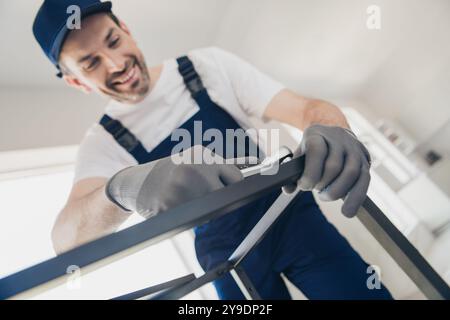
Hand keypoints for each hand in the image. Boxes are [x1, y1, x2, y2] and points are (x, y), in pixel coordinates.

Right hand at [106, 146, 242, 218]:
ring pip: (214, 209)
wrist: (139, 182)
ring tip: (189, 197)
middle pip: (227, 194)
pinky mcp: (172, 207)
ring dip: (206, 208)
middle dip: (220, 197)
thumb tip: (255, 170)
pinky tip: (178, 205)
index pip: (237, 178)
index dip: (233, 186)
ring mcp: (183, 189)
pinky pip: (195, 218)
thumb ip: (223, 166)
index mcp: (203, 156)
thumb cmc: (173, 171)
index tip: (227, 188)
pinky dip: (191, 215)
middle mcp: (195, 170)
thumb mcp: (196, 160)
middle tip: (204, 194)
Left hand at [283, 124, 371, 216]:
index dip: (310, 172)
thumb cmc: (313, 150)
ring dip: (337, 191)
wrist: (332, 134)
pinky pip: (364, 180)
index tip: (303, 186)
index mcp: (317, 134)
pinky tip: (348, 211)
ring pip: (351, 172)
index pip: (316, 151)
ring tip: (326, 196)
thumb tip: (288, 190)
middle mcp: (338, 138)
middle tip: (316, 189)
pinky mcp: (364, 160)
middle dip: (322, 184)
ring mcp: (354, 149)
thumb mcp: (299, 155)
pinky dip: (356, 198)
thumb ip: (291, 174)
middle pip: (334, 165)